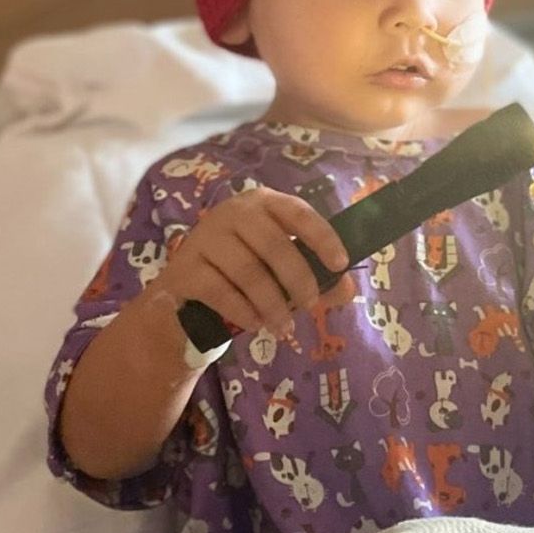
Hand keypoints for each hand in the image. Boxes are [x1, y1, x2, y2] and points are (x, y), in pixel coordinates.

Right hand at [152, 188, 352, 336]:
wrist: (185, 298)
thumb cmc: (242, 277)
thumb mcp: (282, 275)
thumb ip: (318, 280)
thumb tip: (348, 289)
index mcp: (262, 204)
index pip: (298, 213)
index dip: (322, 238)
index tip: (341, 265)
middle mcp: (232, 212)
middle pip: (275, 245)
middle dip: (299, 281)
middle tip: (311, 306)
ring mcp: (205, 237)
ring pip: (249, 272)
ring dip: (273, 305)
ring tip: (284, 327)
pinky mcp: (185, 267)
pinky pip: (221, 291)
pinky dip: (244, 312)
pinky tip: (256, 325)